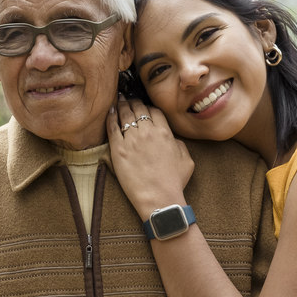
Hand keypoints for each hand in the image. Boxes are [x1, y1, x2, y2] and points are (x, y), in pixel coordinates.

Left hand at [107, 99, 193, 218]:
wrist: (160, 198)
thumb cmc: (174, 182)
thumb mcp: (187, 160)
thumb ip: (179, 144)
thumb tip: (172, 139)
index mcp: (164, 132)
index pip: (154, 111)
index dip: (148, 107)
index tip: (144, 107)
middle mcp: (147, 132)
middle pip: (138, 108)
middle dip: (133, 101)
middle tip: (128, 97)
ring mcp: (131, 140)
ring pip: (124, 114)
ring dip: (121, 104)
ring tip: (119, 99)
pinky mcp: (118, 150)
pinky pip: (112, 127)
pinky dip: (110, 117)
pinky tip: (110, 111)